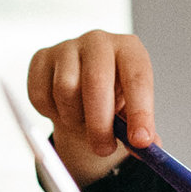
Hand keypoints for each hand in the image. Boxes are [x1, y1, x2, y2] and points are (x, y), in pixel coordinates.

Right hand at [26, 30, 155, 186]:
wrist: (82, 88)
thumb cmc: (113, 99)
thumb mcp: (132, 113)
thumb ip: (141, 131)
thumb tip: (149, 149)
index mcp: (129, 49)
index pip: (137, 78)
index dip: (140, 112)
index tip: (139, 141)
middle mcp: (99, 41)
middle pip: (96, 81)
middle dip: (100, 124)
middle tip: (104, 149)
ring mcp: (67, 46)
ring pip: (65, 89)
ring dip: (73, 117)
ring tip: (82, 122)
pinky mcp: (41, 57)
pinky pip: (41, 94)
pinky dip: (51, 113)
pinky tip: (62, 110)